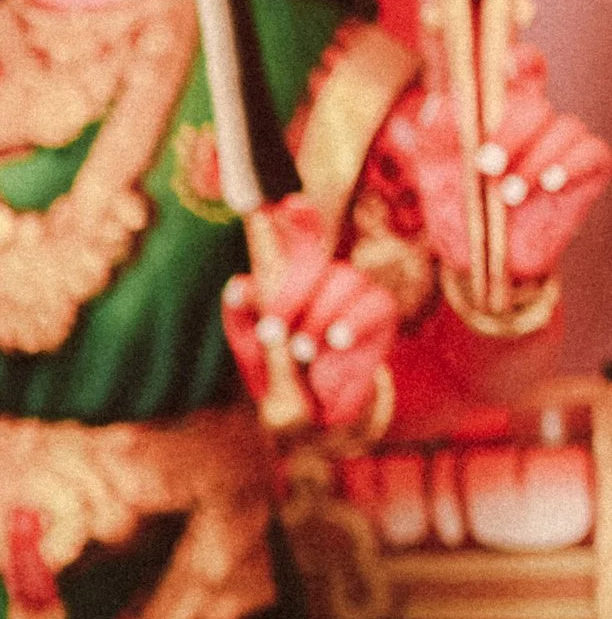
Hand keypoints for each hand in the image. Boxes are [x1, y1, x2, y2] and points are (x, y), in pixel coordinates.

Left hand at [222, 209, 396, 434]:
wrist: (317, 416)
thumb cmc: (280, 374)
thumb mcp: (253, 351)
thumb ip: (241, 319)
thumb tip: (238, 284)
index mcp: (291, 280)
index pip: (296, 237)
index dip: (296, 216)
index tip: (285, 202)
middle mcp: (324, 277)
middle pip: (314, 262)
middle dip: (289, 296)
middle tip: (272, 334)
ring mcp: (354, 292)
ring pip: (343, 282)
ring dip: (318, 319)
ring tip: (302, 351)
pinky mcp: (380, 314)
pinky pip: (373, 305)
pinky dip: (351, 323)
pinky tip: (336, 342)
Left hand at [404, 51, 610, 285]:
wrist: (476, 256)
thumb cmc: (456, 202)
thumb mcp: (433, 168)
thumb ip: (435, 133)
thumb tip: (441, 103)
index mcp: (504, 109)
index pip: (524, 70)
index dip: (521, 61)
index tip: (505, 69)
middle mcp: (538, 121)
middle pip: (537, 106)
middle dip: (510, 133)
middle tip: (486, 165)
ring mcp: (563, 145)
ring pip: (566, 128)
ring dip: (534, 161)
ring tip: (508, 195)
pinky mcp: (586, 172)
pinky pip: (592, 153)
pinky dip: (569, 166)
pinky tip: (548, 184)